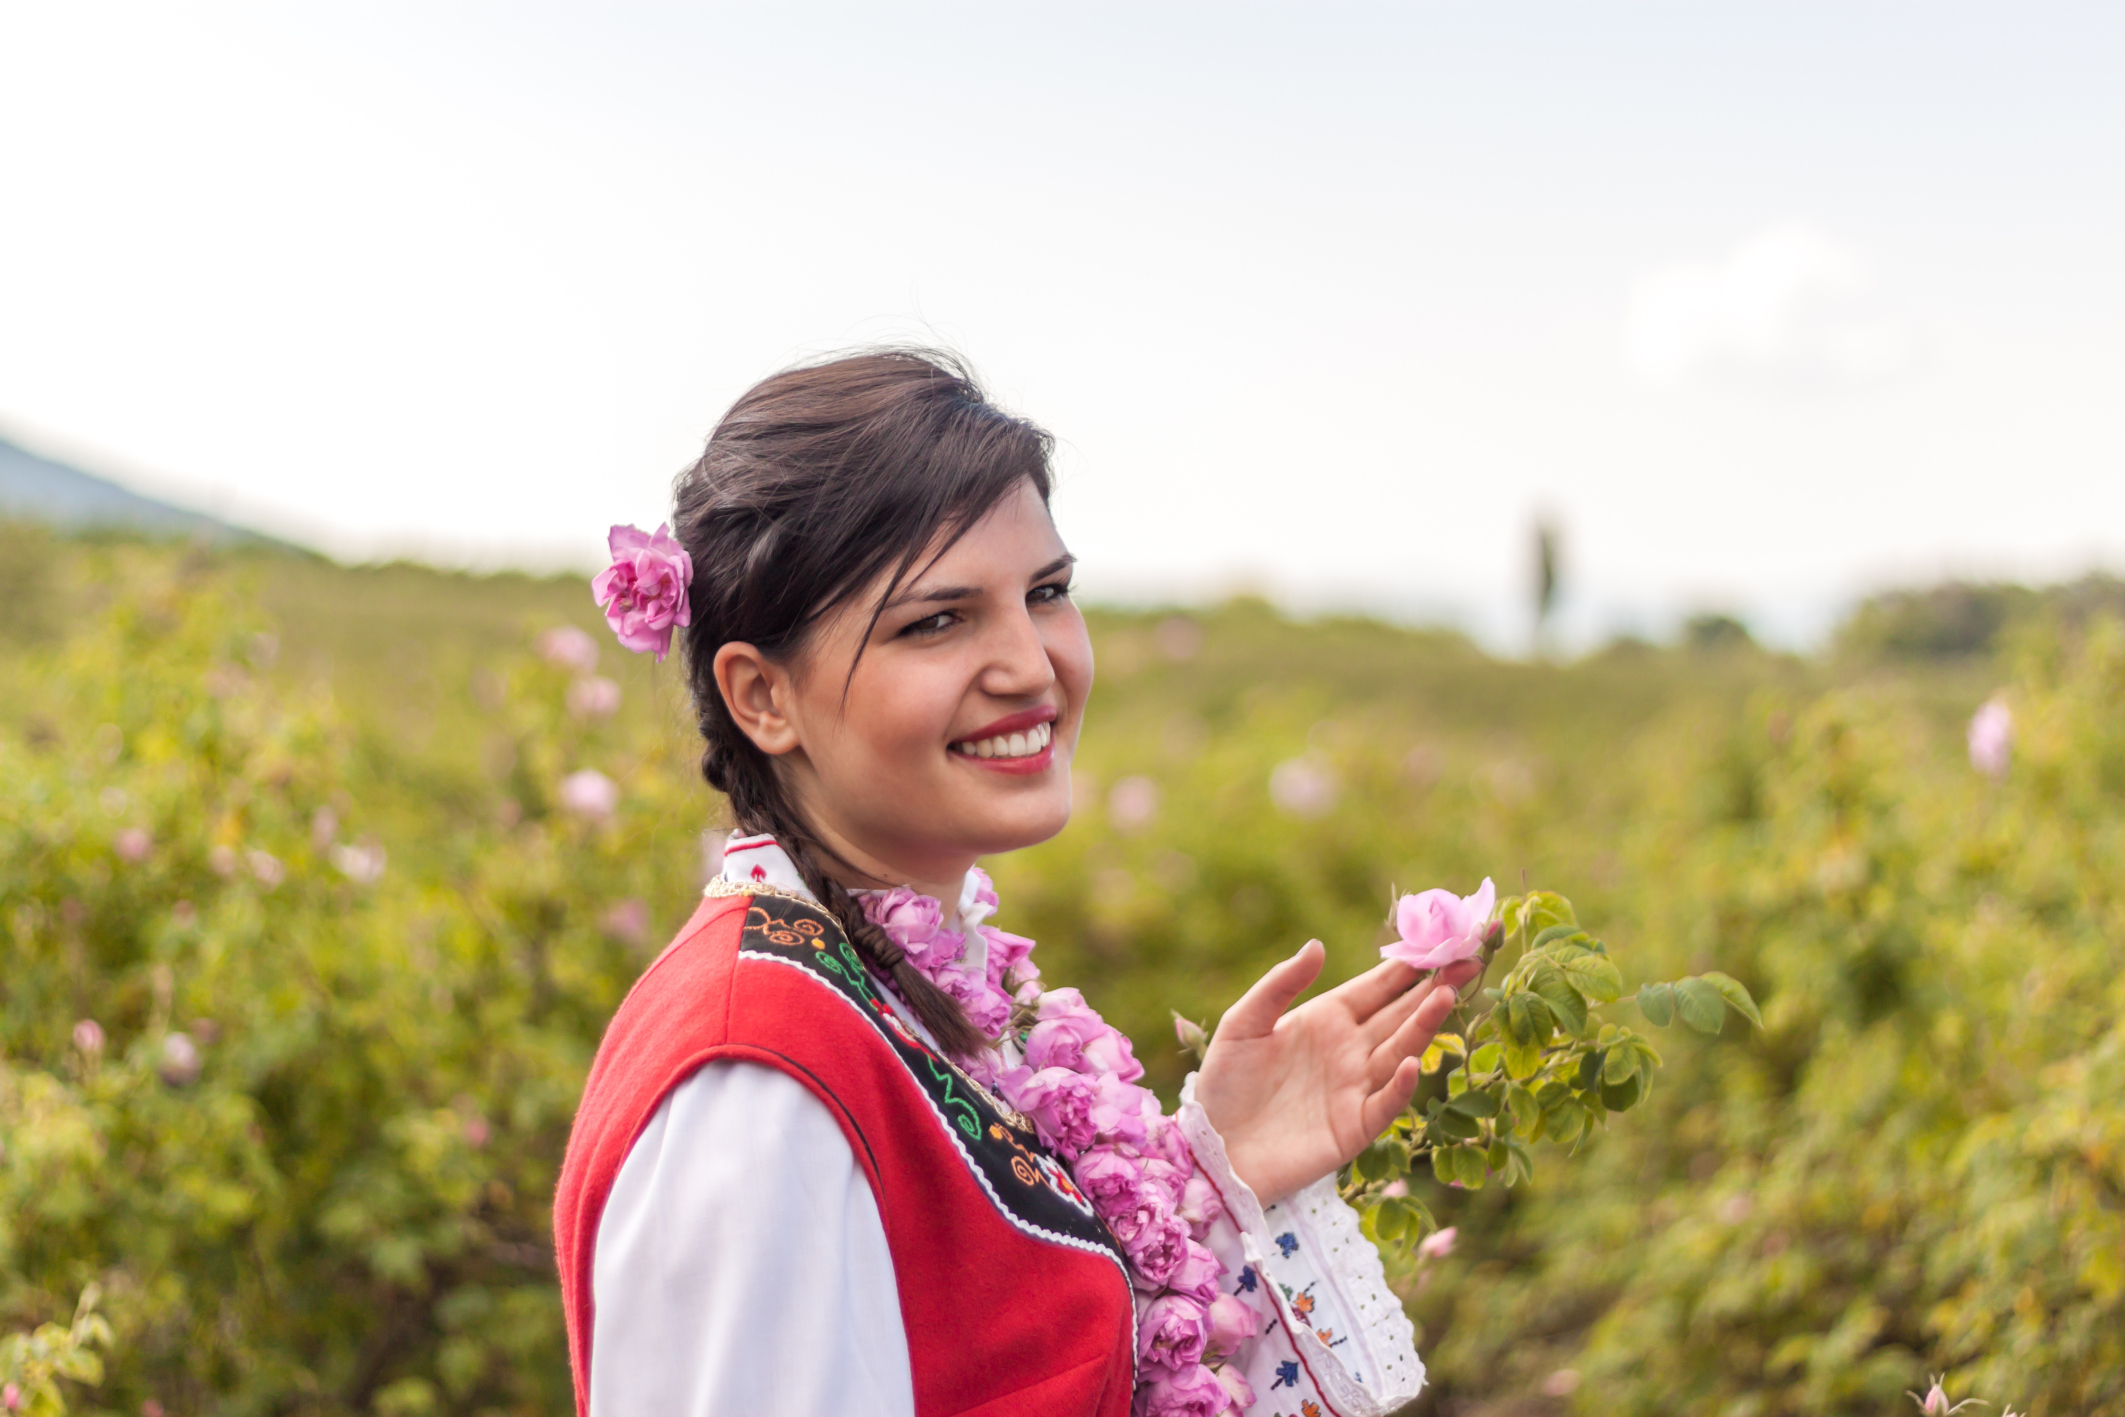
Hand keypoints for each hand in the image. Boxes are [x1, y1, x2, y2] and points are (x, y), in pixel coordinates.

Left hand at [1194, 942, 1482, 1206]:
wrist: (1213, 1149)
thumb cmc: (1224, 1084)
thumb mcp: (1243, 1023)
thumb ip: (1279, 984)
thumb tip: (1316, 944)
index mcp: (1326, 1020)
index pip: (1377, 987)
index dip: (1407, 966)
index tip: (1440, 940)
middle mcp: (1349, 1051)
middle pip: (1399, 1015)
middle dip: (1433, 988)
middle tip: (1470, 961)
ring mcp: (1355, 1089)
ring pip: (1399, 1051)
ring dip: (1423, 1026)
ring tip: (1445, 996)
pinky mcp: (1353, 1128)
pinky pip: (1384, 1104)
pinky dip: (1399, 1085)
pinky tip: (1410, 1062)